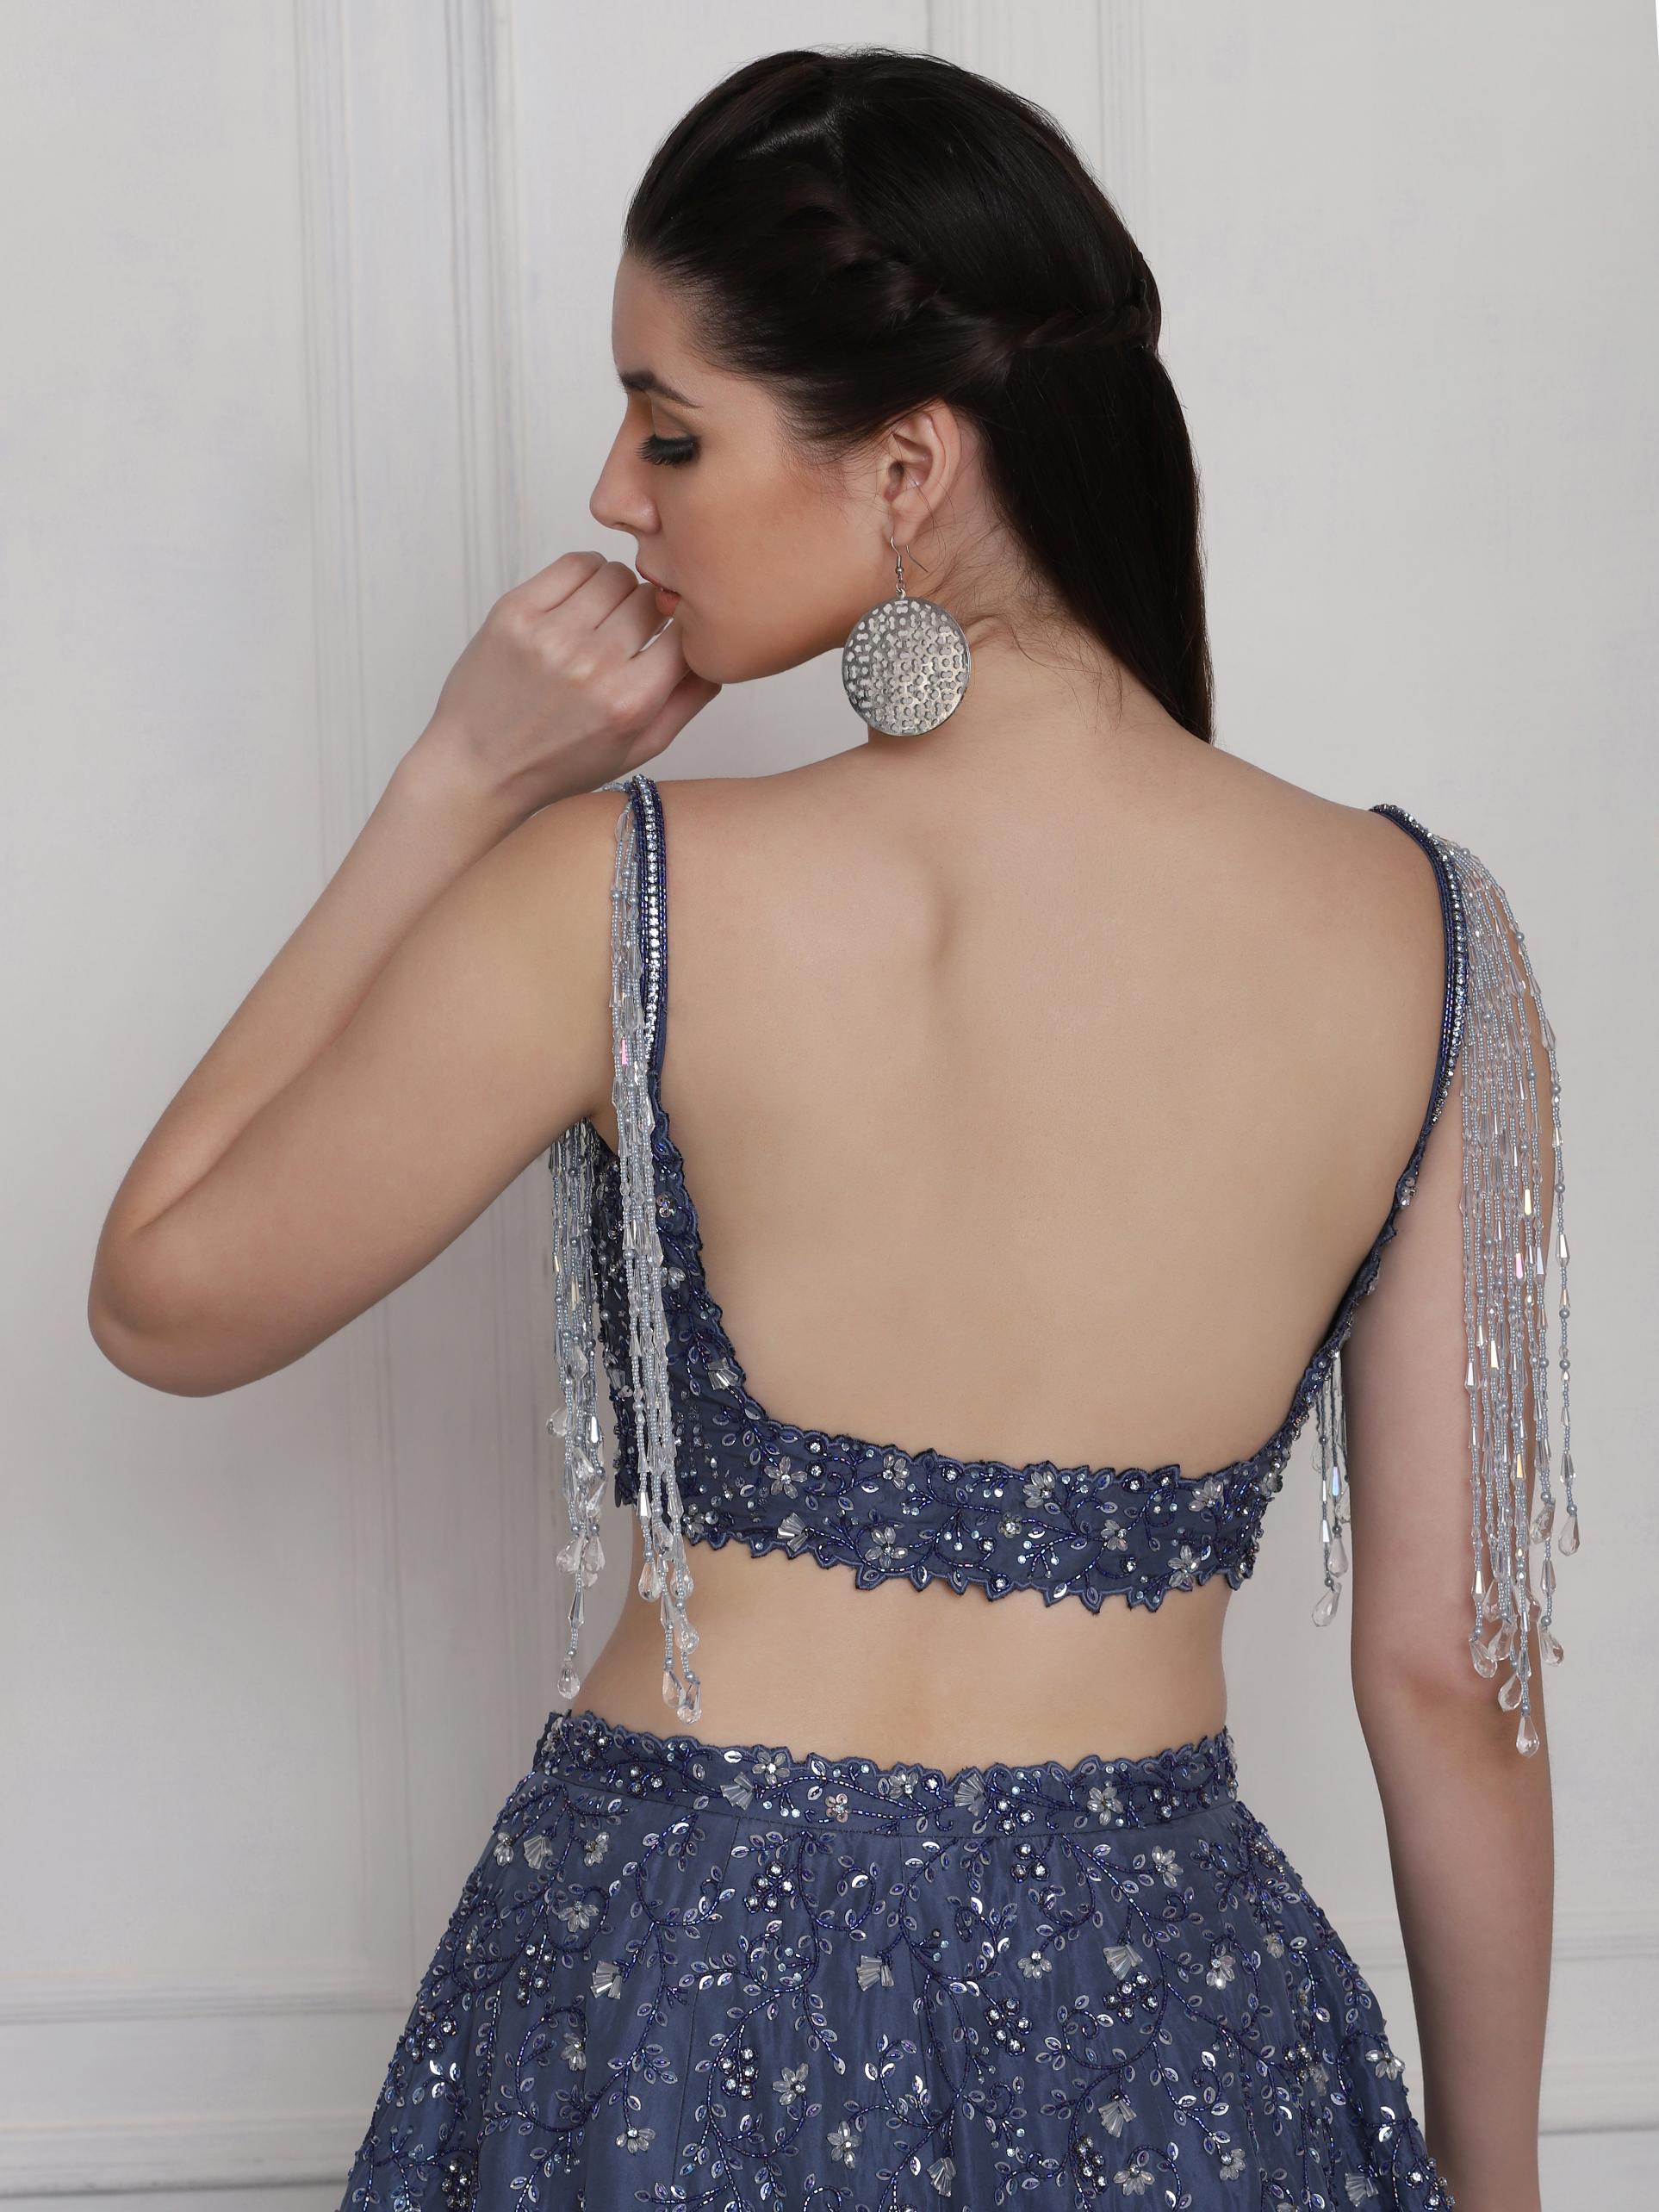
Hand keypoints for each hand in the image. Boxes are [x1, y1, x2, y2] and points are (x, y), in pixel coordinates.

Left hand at [420, 552, 720, 813]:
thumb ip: (687, 702)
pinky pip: (575, 564)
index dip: (683, 632)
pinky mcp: (515, 612)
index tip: (670, 639)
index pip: (687, 634)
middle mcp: (593, 665)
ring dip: (617, 591)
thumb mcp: (638, 750)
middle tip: (629, 634)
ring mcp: (550, 635)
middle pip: (652, 598)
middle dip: (649, 612)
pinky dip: (584, 576)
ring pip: (616, 575)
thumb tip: (719, 655)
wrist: (479, 766)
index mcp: (630, 702)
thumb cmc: (559, 764)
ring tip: (600, 620)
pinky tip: (576, 605)